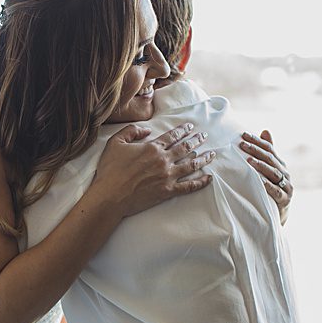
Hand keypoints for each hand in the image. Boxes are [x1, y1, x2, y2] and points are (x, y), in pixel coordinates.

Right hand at [92, 122, 214, 217]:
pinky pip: (190, 186)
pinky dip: (201, 182)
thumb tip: (147, 130)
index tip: (190, 127)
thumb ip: (131, 131)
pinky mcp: (168, 191)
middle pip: (186, 148)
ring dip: (203, 158)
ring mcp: (168, 176)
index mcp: (152, 147)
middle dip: (196, 140)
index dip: (183, 130)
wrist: (110, 195)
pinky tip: (208, 178)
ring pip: (192, 165)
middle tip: (203, 137)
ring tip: (211, 154)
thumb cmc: (110, 170)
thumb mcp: (115, 142)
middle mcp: (163, 160)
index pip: (172, 136)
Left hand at [240, 130, 291, 224]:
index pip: (269, 149)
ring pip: (273, 173)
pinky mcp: (285, 200)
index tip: (243, 135)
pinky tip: (259, 180)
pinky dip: (268, 185)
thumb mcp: (268, 170)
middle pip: (270, 159)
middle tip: (242, 145)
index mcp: (280, 164)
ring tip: (249, 160)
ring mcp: (286, 186)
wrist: (277, 214)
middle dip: (256, 151)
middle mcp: (285, 173)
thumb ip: (267, 152)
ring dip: (261, 166)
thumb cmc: (270, 189)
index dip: (257, 141)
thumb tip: (265, 130)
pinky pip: (276, 191)